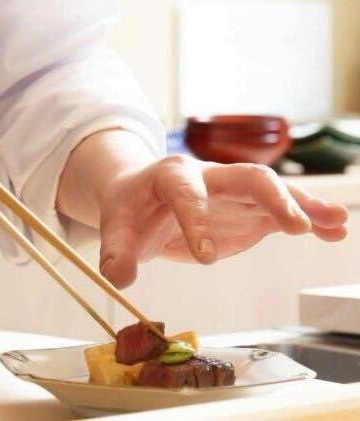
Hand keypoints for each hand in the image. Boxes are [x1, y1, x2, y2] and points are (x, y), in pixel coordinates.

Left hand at [97, 154, 348, 287]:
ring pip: (273, 190)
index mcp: (170, 175)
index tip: (205, 257)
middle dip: (271, 196)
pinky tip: (335, 231)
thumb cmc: (131, 209)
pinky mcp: (249, 211)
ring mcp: (233, 192)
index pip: (185, 192)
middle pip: (245, 176)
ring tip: (336, 220)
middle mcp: (208, 176)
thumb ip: (116, 250)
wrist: (141, 195)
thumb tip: (117, 277)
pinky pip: (282, 210)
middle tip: (295, 223)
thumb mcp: (117, 226)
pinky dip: (310, 218)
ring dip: (303, 203)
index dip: (195, 220)